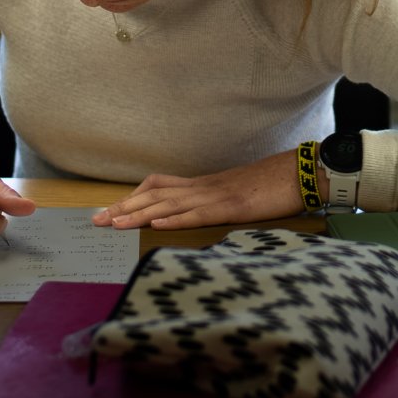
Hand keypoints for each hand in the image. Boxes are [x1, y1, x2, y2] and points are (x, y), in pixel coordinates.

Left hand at [91, 149, 303, 229]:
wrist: (302, 171)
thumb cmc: (275, 185)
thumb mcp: (240, 194)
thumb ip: (218, 203)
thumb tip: (201, 215)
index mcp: (205, 185)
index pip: (159, 187)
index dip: (132, 198)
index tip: (109, 211)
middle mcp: (205, 187)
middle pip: (155, 194)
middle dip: (123, 208)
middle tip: (95, 221)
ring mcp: (218, 195)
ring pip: (170, 204)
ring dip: (140, 214)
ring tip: (114, 224)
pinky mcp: (234, 206)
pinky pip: (200, 213)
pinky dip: (177, 219)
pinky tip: (158, 226)